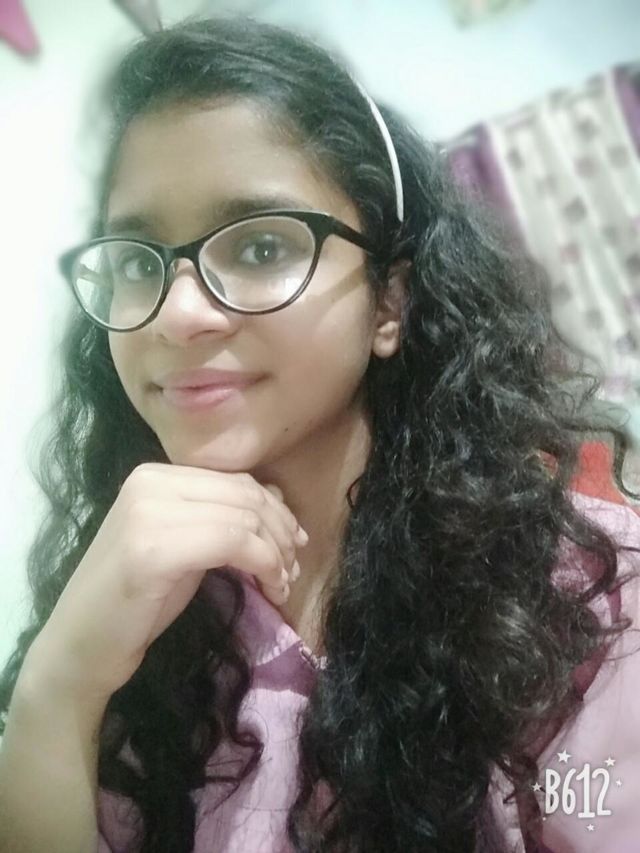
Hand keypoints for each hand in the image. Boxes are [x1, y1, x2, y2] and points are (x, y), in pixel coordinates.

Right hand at [24, 463, 307, 700]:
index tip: (294, 545)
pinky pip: (232, 542)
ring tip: (282, 583)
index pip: (237, 481)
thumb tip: (275, 497)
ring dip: (276, 554)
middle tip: (292, 570)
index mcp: (153, 476)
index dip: (277, 511)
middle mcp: (148, 484)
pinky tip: (269, 589)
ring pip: (244, 519)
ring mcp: (147, 513)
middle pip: (245, 496)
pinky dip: (264, 564)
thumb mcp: (184, 546)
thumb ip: (219, 517)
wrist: (79, 648)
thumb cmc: (134, 603)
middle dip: (281, 533)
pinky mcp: (152, 549)